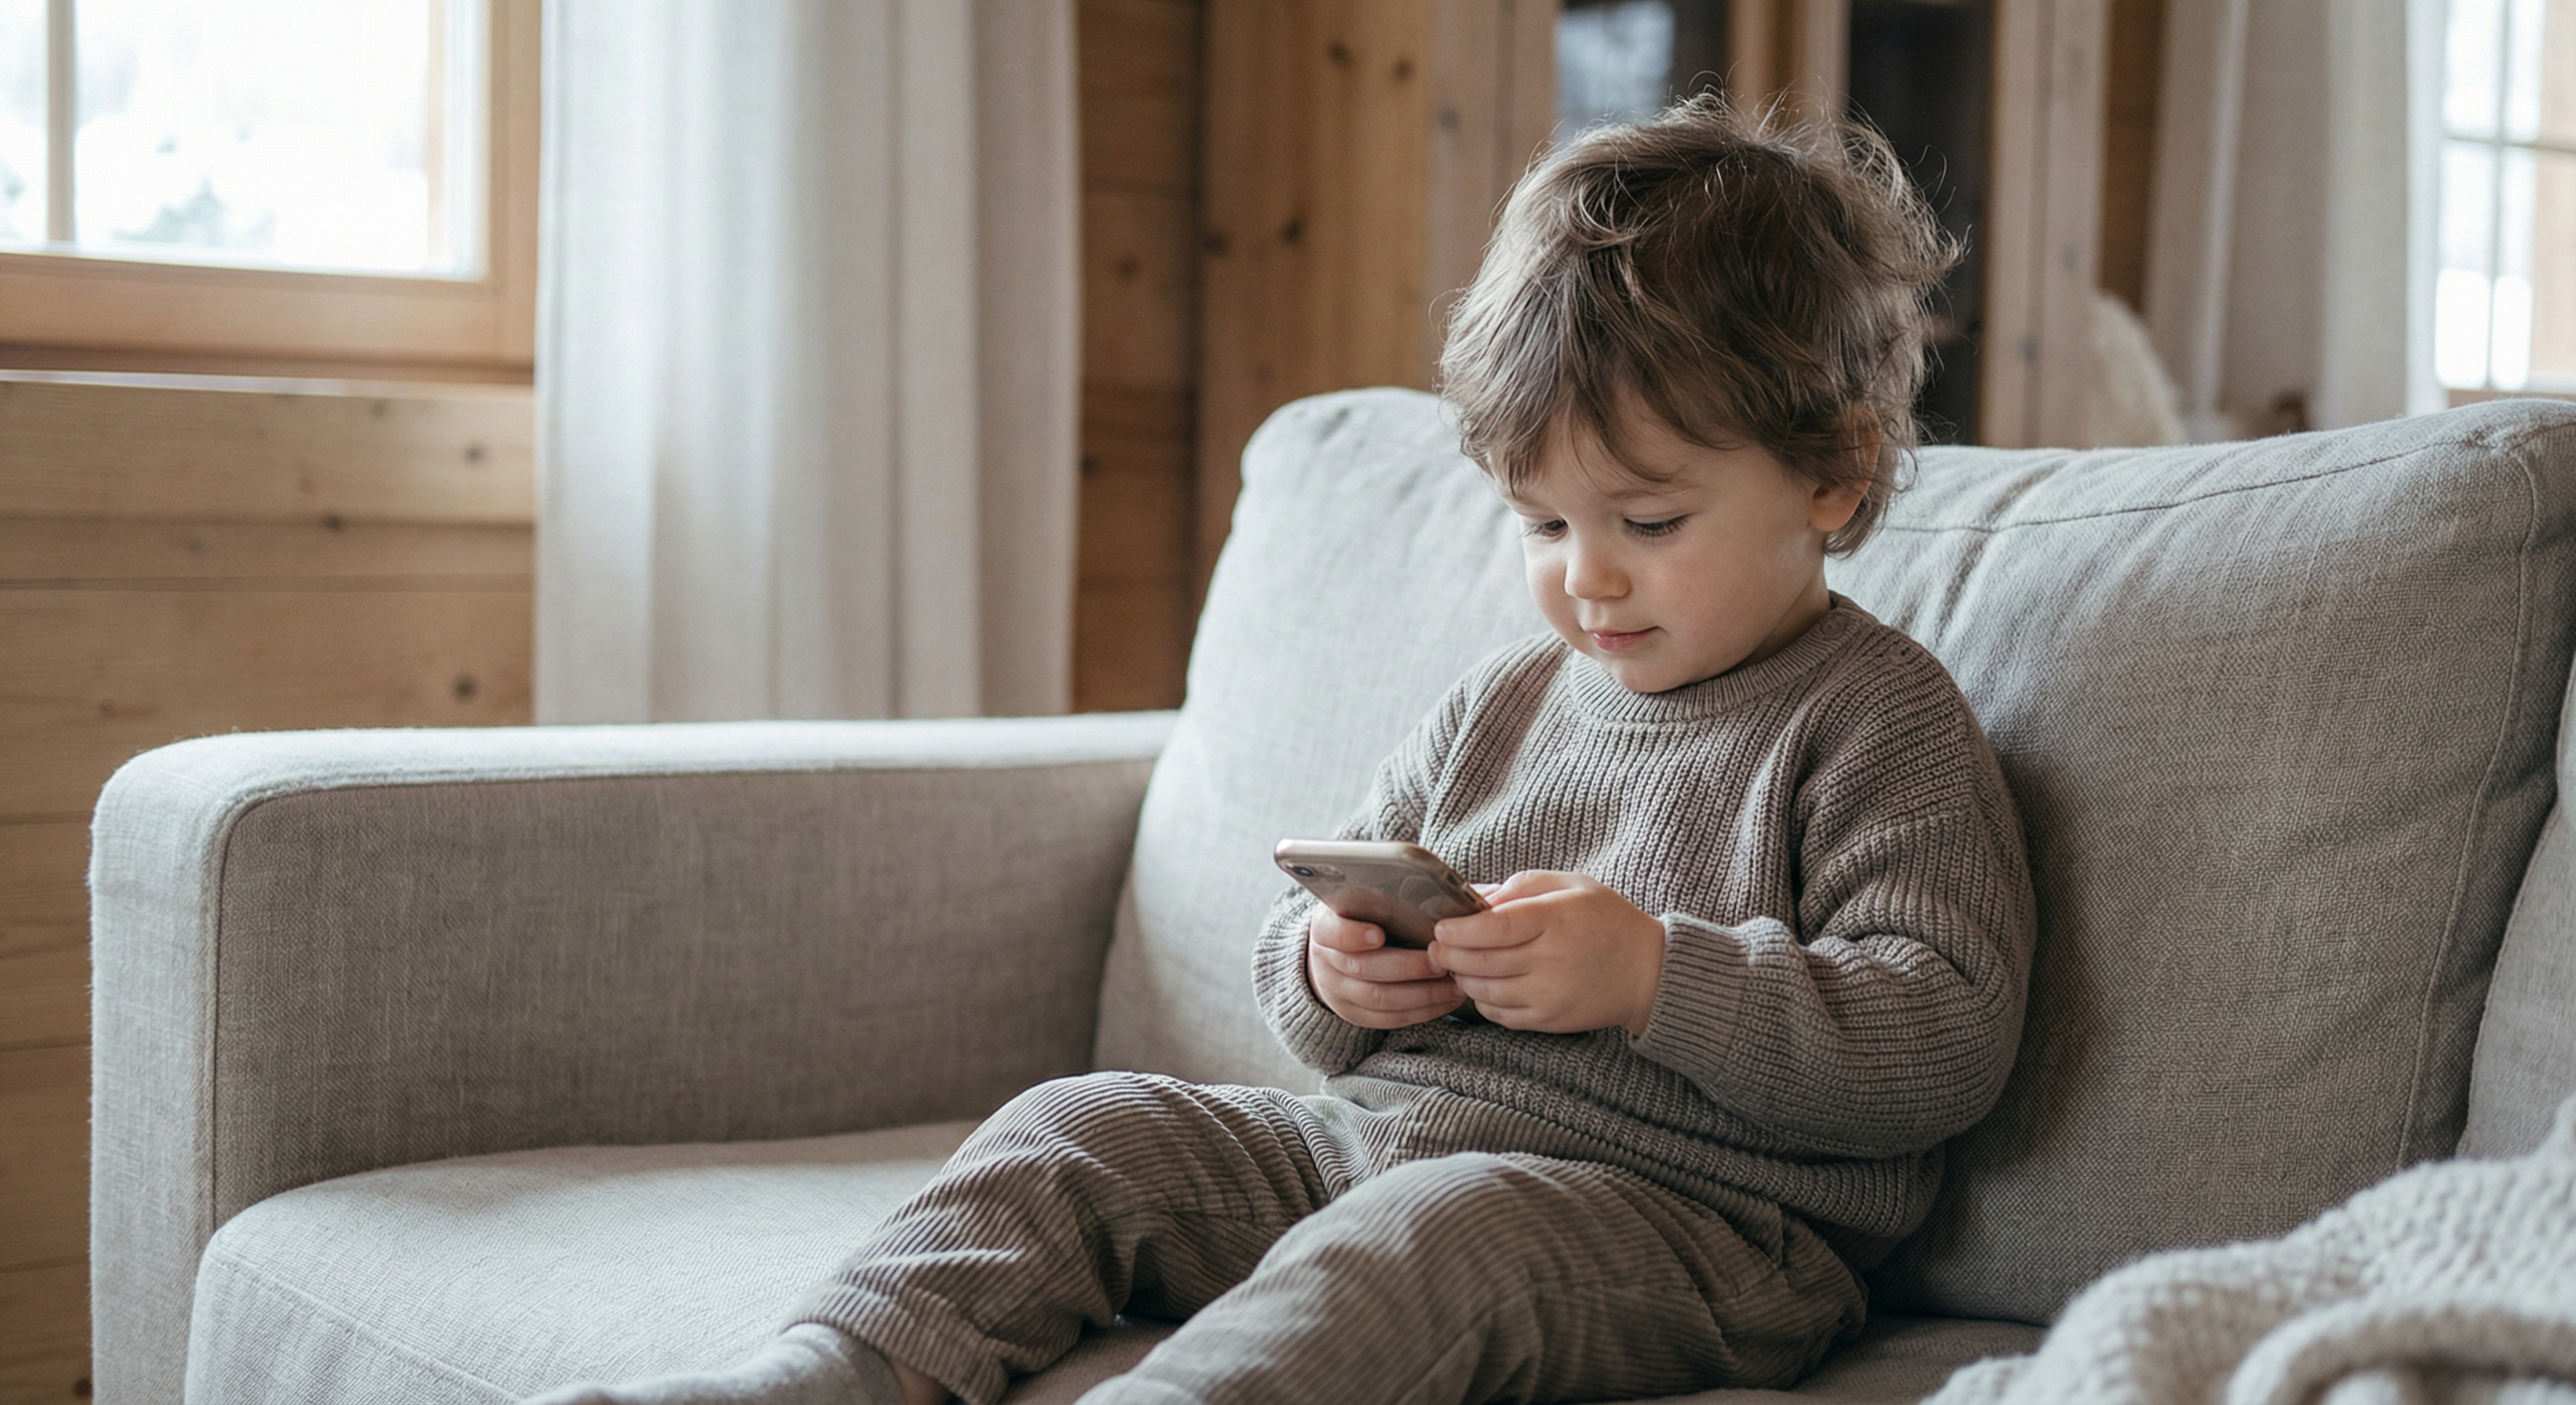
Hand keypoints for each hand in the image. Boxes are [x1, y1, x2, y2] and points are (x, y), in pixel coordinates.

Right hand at [1306, 905, 1467, 1027]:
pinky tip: (1446, 1000)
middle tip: (1440, 961)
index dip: (1352, 935)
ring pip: (1379, 998)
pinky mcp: (1355, 1014)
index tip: (1378, 934)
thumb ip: (1387, 897)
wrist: (1334, 954)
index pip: (1332, 931)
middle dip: (1406, 967)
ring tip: (1454, 984)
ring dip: (1422, 993)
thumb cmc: (1362, 918)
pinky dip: (1422, 1011)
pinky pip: (1389, 1019)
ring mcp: (1338, 991)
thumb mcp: (1362, 901)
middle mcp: (1326, 961)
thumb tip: (1432, 891)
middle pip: (1363, 968)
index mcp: (1325, 926)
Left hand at [1428, 871, 1665, 1035]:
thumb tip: (1475, 896)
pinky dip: (1482, 1000)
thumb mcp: (1571, 885)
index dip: (1459, 930)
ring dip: (1462, 978)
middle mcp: (1552, 960)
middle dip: (1448, 955)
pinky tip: (1482, 985)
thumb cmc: (1607, 921)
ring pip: (1485, 991)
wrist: (1648, 972)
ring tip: (1456, 965)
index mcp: (1556, 919)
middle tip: (1435, 947)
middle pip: (1482, 961)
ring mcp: (1550, 995)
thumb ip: (1521, 886)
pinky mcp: (1550, 1020)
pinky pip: (1500, 1014)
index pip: (1494, 927)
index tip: (1441, 927)